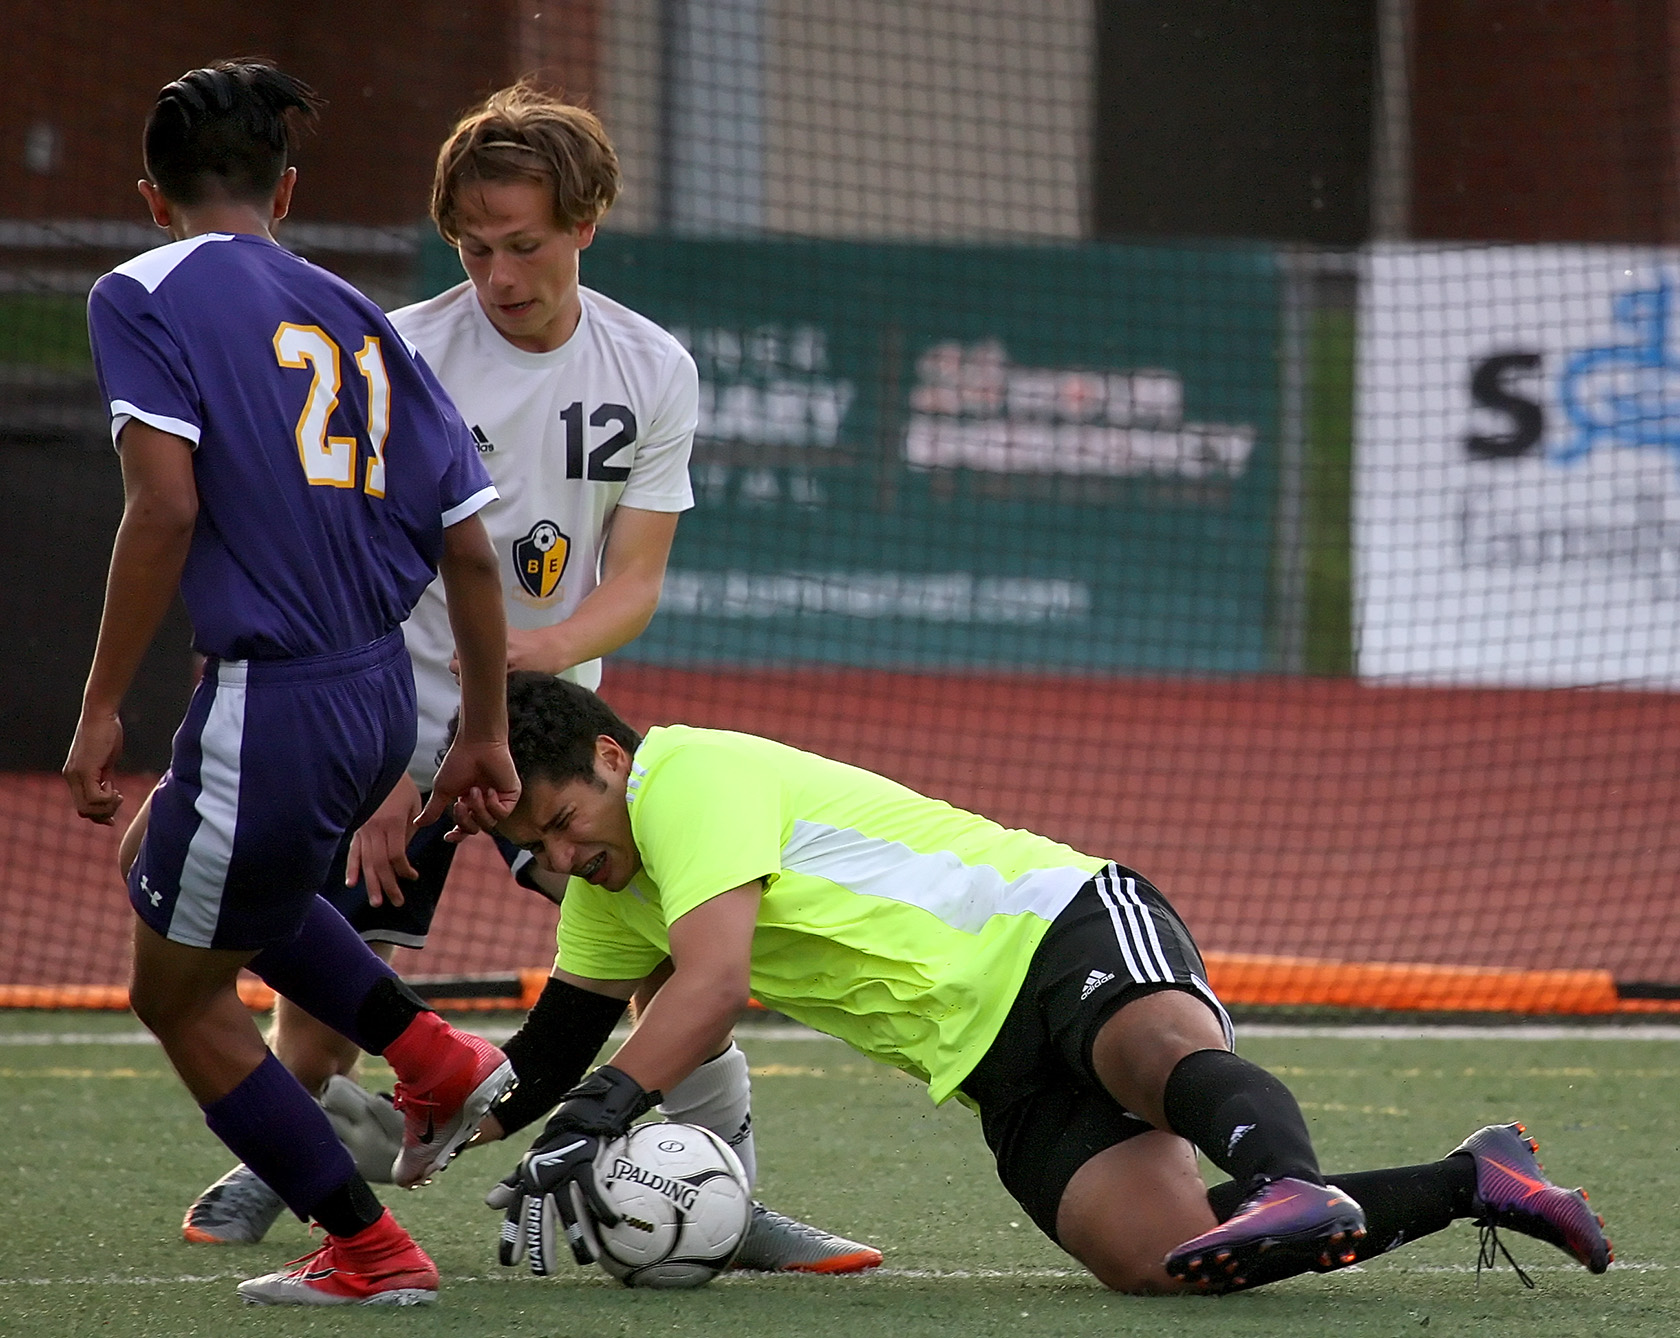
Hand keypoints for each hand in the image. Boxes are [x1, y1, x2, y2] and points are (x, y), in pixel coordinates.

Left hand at [63, 709, 125, 824]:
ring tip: (118, 794)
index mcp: (75, 776)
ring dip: (107, 807)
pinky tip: (114, 787)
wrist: (101, 714)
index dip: (99, 814)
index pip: (82, 806)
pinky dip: (108, 798)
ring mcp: (76, 775)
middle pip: (84, 811)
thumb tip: (110, 793)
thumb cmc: (106, 733)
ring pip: (87, 808)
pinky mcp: (85, 770)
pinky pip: (94, 797)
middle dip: (104, 813)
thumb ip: (104, 778)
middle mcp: (71, 778)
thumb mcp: (106, 761)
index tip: (114, 813)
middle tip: (120, 799)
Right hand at [346, 774, 422, 906]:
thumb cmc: (399, 784)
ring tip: (376, 902)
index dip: (403, 870)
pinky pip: (353, 851)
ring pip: (365, 862)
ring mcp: (362, 830)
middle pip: (380, 864)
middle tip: (396, 902)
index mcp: (390, 823)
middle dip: (388, 885)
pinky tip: (351, 883)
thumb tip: (404, 851)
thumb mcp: (412, 803)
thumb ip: (410, 828)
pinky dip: (352, 867)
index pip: (396, 856)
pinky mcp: (355, 828)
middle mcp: (373, 830)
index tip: (413, 876)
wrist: (375, 766)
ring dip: (370, 884)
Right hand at [415, 740, 520, 840]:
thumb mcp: (442, 790)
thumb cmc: (459, 762)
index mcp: (468, 803)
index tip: (447, 836)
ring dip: (478, 809)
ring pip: (489, 824)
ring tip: (474, 790)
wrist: (477, 745)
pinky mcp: (511, 795)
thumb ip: (433, 809)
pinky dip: (493, 805)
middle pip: (474, 829)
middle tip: (459, 804)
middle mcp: (483, 803)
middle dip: (465, 820)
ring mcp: (498, 800)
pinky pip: (503, 814)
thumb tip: (417, 824)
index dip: (457, 835)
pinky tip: (489, 790)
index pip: (464, 828)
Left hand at [491, 1065, 660, 1273]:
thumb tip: (489, 1203)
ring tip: (586, 1259)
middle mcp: (543, 1179)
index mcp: (529, 1182)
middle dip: (542, 1246)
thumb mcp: (530, 1163)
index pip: (517, 1214)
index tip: (509, 1263)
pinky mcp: (586, 1163)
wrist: (578, 1115)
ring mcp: (564, 1172)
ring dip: (579, 1236)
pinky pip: (594, 1190)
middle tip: (544, 1271)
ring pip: (570, 1209)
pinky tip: (612, 1224)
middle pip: (541, 1218)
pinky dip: (603, 1207)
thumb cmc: (554, 1144)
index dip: (512, 1237)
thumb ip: (513, 1185)